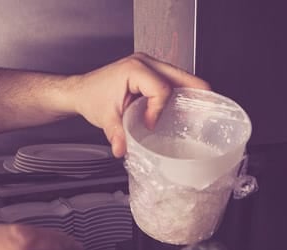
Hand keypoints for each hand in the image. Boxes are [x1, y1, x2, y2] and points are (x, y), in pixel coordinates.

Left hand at [69, 52, 210, 157]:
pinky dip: (179, 94)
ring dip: (188, 94)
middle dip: (195, 94)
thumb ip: (116, 134)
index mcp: (134, 69)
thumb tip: (123, 150)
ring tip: (196, 112)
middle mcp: (145, 63)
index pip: (160, 89)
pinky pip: (172, 80)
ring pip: (180, 76)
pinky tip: (182, 109)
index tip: (149, 124)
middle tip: (206, 111)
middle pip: (181, 75)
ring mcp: (149, 65)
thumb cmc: (91, 96)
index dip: (159, 110)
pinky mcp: (150, 72)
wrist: (81, 90)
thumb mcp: (104, 118)